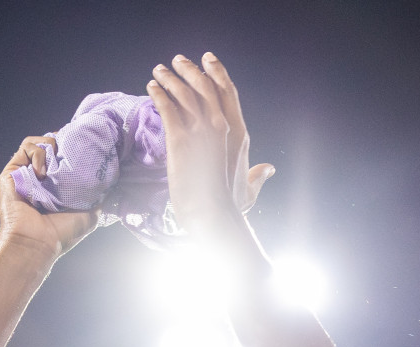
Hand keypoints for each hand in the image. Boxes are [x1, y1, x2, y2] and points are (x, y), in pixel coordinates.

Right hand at [0, 136, 98, 260]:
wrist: (37, 242)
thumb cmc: (62, 233)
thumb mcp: (91, 213)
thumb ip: (100, 196)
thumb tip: (115, 181)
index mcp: (57, 185)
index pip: (65, 155)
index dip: (74, 146)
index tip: (85, 148)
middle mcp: (41, 177)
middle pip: (52, 144)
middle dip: (63, 141)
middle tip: (71, 150)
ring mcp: (25, 173)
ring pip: (39, 142)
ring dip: (50, 146)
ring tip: (55, 165)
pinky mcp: (11, 171)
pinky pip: (26, 147)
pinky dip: (37, 153)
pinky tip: (42, 173)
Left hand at [146, 53, 274, 232]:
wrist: (211, 213)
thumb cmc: (229, 205)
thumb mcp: (248, 187)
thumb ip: (257, 174)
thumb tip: (269, 169)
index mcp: (236, 131)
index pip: (227, 92)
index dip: (217, 73)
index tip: (207, 60)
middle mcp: (219, 125)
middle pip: (204, 86)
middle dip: (190, 69)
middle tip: (178, 59)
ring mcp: (199, 131)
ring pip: (183, 93)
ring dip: (170, 78)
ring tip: (158, 70)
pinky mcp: (179, 140)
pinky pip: (167, 109)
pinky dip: (158, 95)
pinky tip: (151, 87)